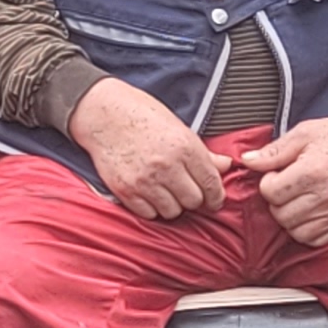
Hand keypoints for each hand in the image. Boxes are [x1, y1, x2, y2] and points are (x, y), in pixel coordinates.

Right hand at [68, 77, 225, 221]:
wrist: (102, 113)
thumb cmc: (141, 115)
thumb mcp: (178, 127)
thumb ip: (203, 152)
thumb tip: (226, 165)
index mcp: (185, 147)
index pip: (211, 184)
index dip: (216, 196)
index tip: (214, 200)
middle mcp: (167, 166)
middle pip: (194, 201)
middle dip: (192, 198)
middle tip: (185, 190)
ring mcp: (145, 180)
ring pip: (172, 211)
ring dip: (172, 204)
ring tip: (165, 190)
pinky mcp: (126, 191)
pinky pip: (149, 214)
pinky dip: (151, 207)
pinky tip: (149, 193)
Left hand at [234, 102, 327, 247]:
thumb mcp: (305, 133)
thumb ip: (274, 150)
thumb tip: (247, 161)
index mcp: (313, 171)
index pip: (271, 192)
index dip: (268, 182)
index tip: (276, 174)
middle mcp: (327, 195)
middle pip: (281, 215)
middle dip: (277, 201)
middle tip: (286, 186)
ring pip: (296, 231)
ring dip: (290, 217)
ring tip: (297, 198)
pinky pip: (316, 240)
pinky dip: (306, 230)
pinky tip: (308, 211)